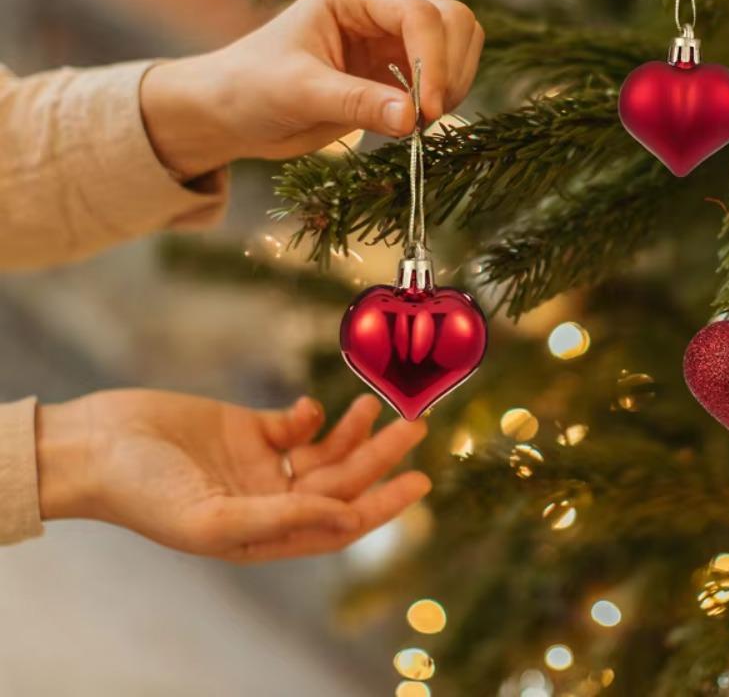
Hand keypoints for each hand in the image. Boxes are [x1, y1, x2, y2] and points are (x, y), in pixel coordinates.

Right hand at [37, 391, 429, 561]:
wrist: (95, 444)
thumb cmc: (143, 491)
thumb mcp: (213, 518)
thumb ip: (283, 520)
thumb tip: (348, 520)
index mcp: (263, 536)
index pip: (338, 525)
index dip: (381, 507)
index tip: (420, 482)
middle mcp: (268, 502)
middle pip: (340, 482)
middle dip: (379, 457)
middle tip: (416, 426)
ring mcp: (260, 466)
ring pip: (324, 452)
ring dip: (353, 431)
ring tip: (378, 406)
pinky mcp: (247, 429)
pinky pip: (295, 426)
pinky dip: (310, 416)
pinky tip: (310, 408)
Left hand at [140, 0, 484, 178]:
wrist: (235, 111)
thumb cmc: (252, 89)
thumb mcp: (300, 94)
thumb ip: (357, 103)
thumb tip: (412, 118)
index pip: (419, 13)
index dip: (434, 61)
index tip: (427, 111)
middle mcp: (380, 6)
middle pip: (452, 20)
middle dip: (449, 69)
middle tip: (425, 118)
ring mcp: (393, 35)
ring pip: (459, 43)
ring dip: (453, 83)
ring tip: (418, 122)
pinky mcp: (400, 66)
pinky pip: (447, 72)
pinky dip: (444, 97)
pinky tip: (413, 122)